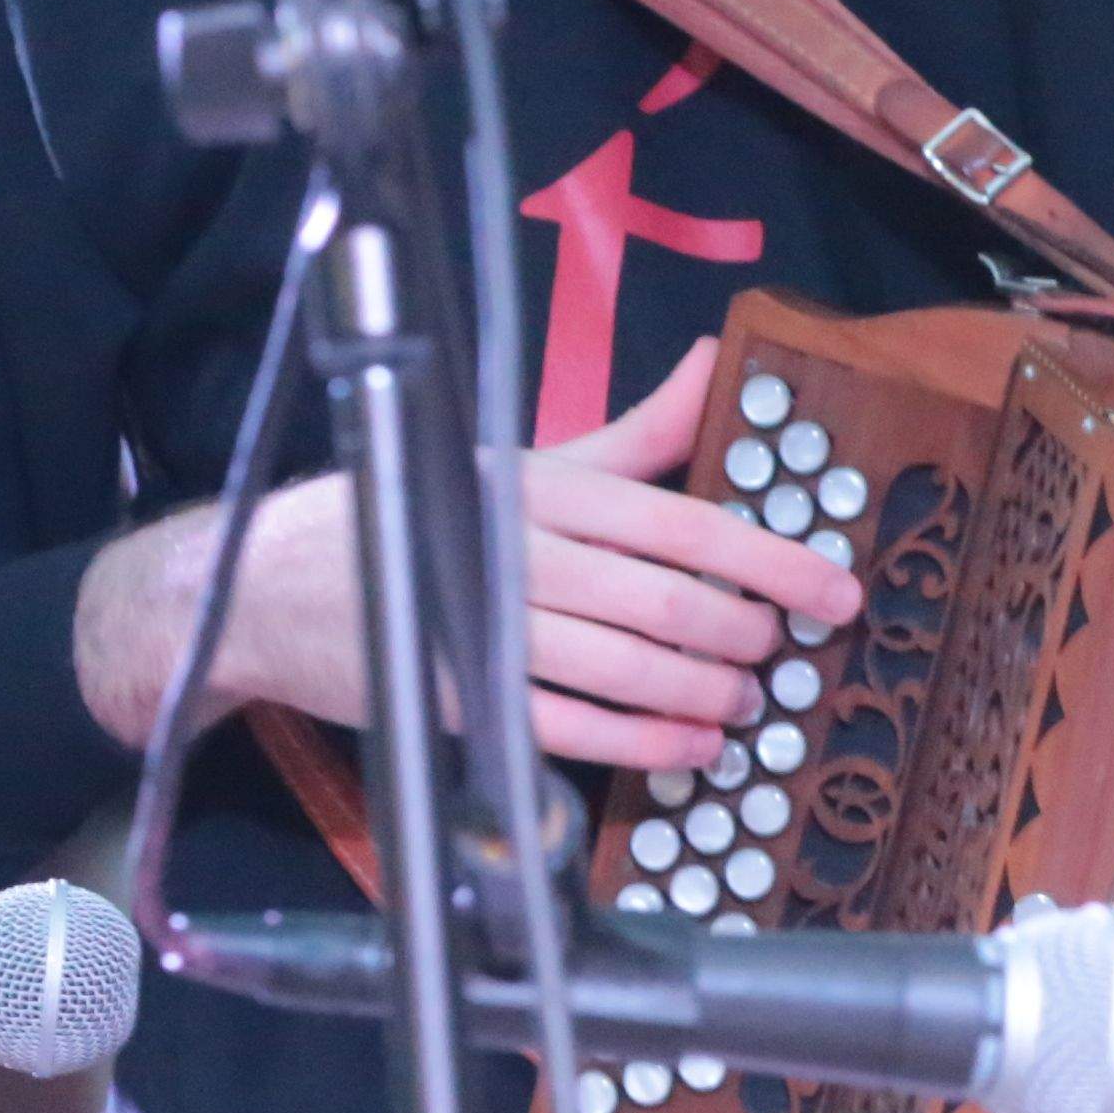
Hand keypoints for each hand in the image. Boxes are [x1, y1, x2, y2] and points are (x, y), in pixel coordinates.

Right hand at [72, 339, 860, 773]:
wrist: (273, 584)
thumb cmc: (427, 510)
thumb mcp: (532, 463)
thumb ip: (636, 433)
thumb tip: (716, 364)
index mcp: (547, 490)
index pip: (686, 525)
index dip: (775, 562)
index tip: (840, 593)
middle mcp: (521, 555)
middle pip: (665, 604)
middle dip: (743, 637)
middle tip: (784, 655)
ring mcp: (486, 629)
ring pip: (626, 671)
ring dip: (705, 695)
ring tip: (748, 703)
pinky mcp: (460, 698)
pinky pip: (572, 730)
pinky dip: (644, 744)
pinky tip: (691, 748)